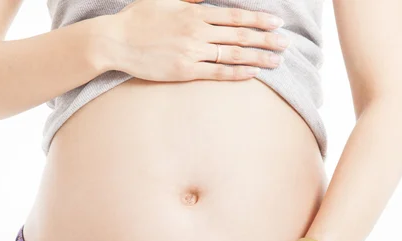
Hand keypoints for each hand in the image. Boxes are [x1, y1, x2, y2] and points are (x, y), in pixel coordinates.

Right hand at [108, 0, 289, 81]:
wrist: (115, 41)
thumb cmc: (137, 19)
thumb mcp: (165, 0)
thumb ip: (190, 0)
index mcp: (194, 12)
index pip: (235, 15)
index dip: (259, 19)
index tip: (277, 22)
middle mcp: (197, 31)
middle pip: (240, 35)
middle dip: (266, 39)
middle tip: (286, 44)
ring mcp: (192, 52)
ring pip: (233, 54)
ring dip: (258, 57)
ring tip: (277, 61)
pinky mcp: (184, 71)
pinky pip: (217, 73)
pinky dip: (237, 73)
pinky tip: (253, 73)